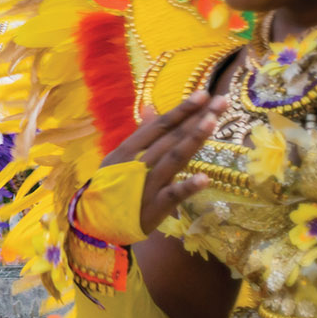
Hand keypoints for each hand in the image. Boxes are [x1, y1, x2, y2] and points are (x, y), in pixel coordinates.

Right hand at [99, 92, 226, 236]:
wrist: (94, 224)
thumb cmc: (111, 187)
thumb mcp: (119, 158)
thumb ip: (140, 134)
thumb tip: (151, 106)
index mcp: (128, 149)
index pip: (160, 125)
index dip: (182, 109)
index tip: (204, 94)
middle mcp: (138, 163)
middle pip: (172, 137)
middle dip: (197, 118)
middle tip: (222, 101)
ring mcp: (147, 184)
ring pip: (173, 159)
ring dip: (193, 140)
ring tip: (213, 122)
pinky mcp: (155, 207)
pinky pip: (173, 195)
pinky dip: (188, 187)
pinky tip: (206, 178)